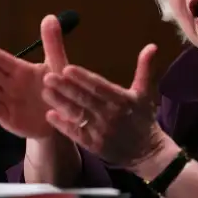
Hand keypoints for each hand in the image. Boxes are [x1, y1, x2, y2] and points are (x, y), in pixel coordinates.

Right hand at [0, 15, 69, 137]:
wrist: (68, 117)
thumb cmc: (60, 89)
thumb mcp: (58, 64)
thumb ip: (53, 43)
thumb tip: (50, 17)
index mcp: (22, 71)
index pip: (2, 61)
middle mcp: (13, 86)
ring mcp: (10, 103)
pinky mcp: (12, 120)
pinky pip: (0, 112)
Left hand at [42, 43, 166, 168]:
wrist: (147, 151)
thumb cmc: (144, 118)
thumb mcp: (146, 92)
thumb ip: (145, 68)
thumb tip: (152, 46)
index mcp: (123, 100)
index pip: (100, 87)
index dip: (83, 78)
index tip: (67, 68)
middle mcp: (111, 115)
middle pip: (85, 100)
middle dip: (66, 88)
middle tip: (47, 76)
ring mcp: (101, 131)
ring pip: (78, 115)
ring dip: (61, 103)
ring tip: (45, 92)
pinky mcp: (94, 145)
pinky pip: (76, 133)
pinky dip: (63, 125)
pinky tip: (50, 115)